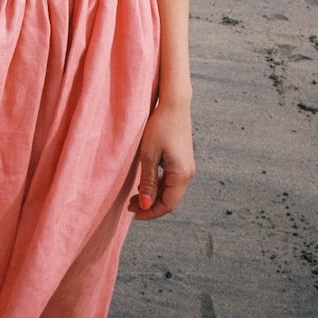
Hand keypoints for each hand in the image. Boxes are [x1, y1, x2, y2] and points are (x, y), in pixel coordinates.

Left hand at [128, 101, 194, 220]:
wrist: (173, 104)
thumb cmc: (159, 127)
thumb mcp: (149, 156)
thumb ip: (148, 182)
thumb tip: (145, 206)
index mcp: (181, 175)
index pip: (167, 205)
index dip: (150, 212)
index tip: (133, 213)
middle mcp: (188, 173)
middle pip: (170, 199)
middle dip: (150, 205)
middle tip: (129, 205)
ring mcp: (187, 166)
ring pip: (170, 190)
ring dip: (154, 195)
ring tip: (134, 196)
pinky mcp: (183, 159)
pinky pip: (171, 180)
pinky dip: (159, 185)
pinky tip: (145, 182)